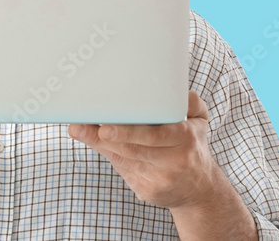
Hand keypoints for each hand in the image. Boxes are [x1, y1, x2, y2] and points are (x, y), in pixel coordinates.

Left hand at [68, 90, 220, 210]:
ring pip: (124, 159)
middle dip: (104, 138)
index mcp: (186, 139)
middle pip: (133, 149)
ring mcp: (160, 179)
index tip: (105, 126)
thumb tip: (169, 87)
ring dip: (99, 145)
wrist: (201, 189)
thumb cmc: (193, 145)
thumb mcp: (200, 120)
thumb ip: (189, 101)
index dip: (127, 132)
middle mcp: (174, 162)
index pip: (153, 135)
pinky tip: (96, 143)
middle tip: (79, 127)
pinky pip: (124, 171)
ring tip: (78, 130)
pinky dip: (109, 156)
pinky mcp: (148, 191)